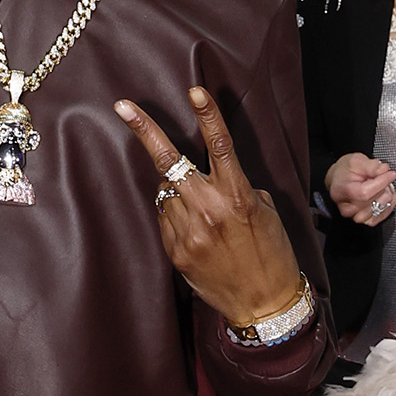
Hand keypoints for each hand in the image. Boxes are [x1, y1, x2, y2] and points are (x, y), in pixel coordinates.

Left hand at [116, 82, 307, 328]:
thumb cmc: (272, 254)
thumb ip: (235, 189)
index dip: (208, 115)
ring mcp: (188, 232)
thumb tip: (207, 178)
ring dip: (174, 187)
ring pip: (166, 191)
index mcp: (238, 197)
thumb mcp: (265, 212)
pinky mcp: (176, 251)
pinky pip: (166, 219)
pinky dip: (175, 214)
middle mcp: (209, 211)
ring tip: (197, 205)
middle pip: (170, 161)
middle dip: (146, 130)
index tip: (194, 91)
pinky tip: (195, 229)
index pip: (220, 146)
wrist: (264, 304)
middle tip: (123, 106)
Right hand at [326, 152, 395, 223]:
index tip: (391, 174)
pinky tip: (384, 195)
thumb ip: (370, 165)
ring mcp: (355, 216)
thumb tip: (384, 169)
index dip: (382, 183)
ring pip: (380, 209)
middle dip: (384, 187)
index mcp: (342, 191)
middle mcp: (347, 207)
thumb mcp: (356, 160)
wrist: (339, 179)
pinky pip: (381, 216)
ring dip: (386, 196)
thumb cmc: (346, 170)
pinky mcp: (364, 220)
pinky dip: (387, 205)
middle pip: (374, 201)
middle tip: (381, 177)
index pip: (365, 193)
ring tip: (382, 186)